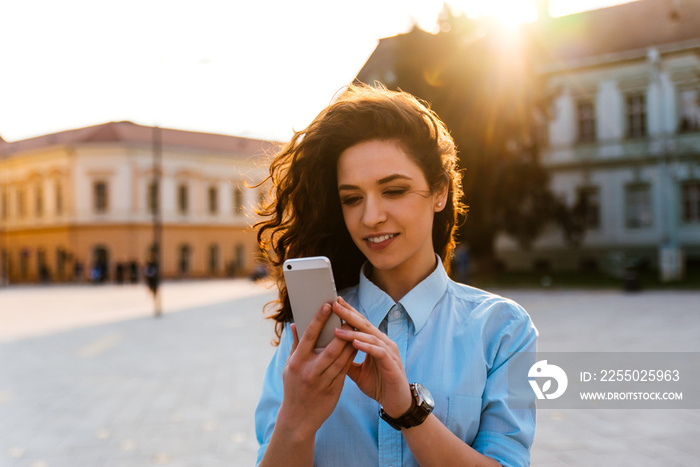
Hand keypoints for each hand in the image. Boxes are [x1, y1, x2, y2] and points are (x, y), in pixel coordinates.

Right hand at [279, 303, 356, 436]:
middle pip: (331, 347)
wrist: (298, 419)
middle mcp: (310, 371)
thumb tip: (294, 324)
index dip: (319, 319)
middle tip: (349, 314)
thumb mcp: (289, 367)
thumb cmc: (293, 388)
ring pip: (342, 358)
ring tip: (357, 327)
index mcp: (297, 362)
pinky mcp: (334, 390)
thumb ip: (295, 345)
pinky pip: (346, 369)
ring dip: (351, 342)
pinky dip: (352, 356)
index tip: (328, 305)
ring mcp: (323, 381)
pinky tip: (358, 345)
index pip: (309, 336)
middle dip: (342, 330)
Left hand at [332, 297, 412, 417]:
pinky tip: (355, 343)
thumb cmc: (378, 385)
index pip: (360, 323)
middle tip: (334, 304)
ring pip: (370, 337)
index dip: (348, 312)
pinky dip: (367, 347)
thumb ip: (346, 361)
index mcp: (375, 342)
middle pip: (365, 324)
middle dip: (349, 314)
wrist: (396, 403)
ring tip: (338, 328)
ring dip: (354, 332)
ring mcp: (390, 352)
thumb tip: (328, 353)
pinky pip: (379, 352)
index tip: (334, 302)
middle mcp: (384, 343)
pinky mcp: (393, 364)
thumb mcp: (357, 372)